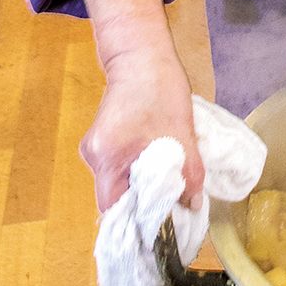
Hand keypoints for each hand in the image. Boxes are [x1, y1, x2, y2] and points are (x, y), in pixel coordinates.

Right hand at [79, 43, 204, 213]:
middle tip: (172, 211)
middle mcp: (93, 156)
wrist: (141, 53)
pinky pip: (119, 167)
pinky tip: (159, 167)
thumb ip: (188, 173)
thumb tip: (191, 205)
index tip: (159, 231)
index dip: (136, 223)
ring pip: (119, 181)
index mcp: (107, 156)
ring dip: (143, 186)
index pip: (113, 208)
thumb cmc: (160, 89)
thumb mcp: (181, 133)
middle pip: (115, 196)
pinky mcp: (104, 139)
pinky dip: (138, 171)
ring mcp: (95, 147)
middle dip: (143, 206)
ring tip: (169, 186)